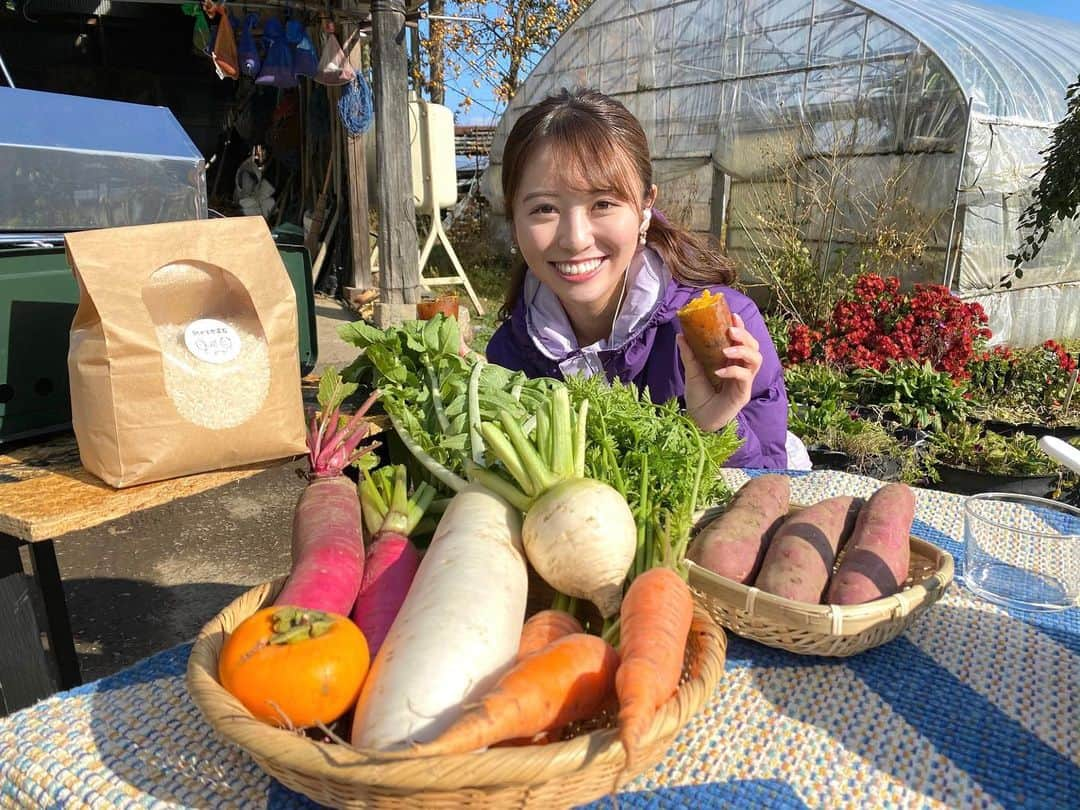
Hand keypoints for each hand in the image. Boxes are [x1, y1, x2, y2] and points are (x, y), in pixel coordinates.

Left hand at [677, 312, 762, 432]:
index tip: (732, 315)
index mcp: (732, 361)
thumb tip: (680, 334)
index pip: (742, 341)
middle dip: (745, 336)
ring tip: (726, 350)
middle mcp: (741, 369)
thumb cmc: (698, 397)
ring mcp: (744, 382)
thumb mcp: (692, 372)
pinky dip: (732, 371)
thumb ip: (689, 354)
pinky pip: (744, 377)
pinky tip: (718, 371)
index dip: (740, 327)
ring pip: (756, 360)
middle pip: (754, 347)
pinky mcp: (743, 394)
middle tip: (731, 331)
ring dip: (742, 351)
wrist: (697, 421)